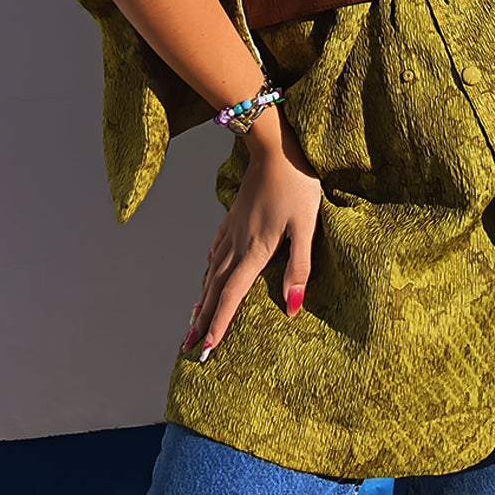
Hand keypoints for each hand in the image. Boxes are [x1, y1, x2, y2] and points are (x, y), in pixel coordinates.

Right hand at [182, 114, 321, 361]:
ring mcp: (233, 228)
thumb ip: (299, 267)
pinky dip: (210, 265)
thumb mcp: (306, 226)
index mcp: (255, 251)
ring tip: (192, 318)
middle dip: (202, 319)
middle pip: (216, 288)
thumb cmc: (296, 185)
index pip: (233, 296)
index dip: (220, 323)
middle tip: (188, 345)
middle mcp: (238, 244)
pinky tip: (208, 268)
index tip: (205, 348)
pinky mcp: (234, 214)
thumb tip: (293, 307)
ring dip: (203, 297)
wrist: (274, 146)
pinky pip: (217, 247)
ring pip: (213, 270)